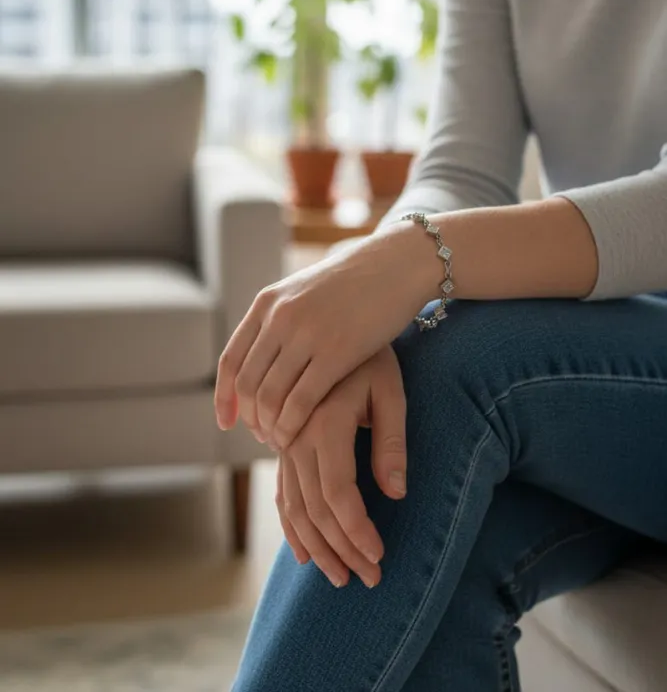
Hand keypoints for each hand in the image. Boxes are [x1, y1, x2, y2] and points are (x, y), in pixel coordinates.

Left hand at [214, 221, 431, 448]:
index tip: (226, 423)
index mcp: (267, 303)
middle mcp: (280, 317)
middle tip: (262, 437)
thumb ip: (279, 320)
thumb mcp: (304, 293)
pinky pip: (301, 401)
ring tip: (281, 441)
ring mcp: (306, 334)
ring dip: (270, 427)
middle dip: (250, 418)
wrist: (395, 264)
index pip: (231, 360)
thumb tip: (259, 356)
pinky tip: (297, 438)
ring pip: (270, 396)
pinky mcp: (336, 352)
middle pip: (248, 383)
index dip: (224, 397)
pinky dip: (292, 426)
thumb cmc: (354, 284)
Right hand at [275, 345, 406, 588]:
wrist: (339, 320)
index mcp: (323, 419)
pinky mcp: (283, 440)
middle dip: (340, 549)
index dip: (356, 531)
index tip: (379, 557)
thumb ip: (391, 441)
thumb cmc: (374, 355)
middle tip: (369, 580)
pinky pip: (280, 491)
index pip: (337, 493)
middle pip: (313, 507)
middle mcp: (295, 431)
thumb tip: (396, 493)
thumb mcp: (391, 390)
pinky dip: (291, 525)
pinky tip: (304, 553)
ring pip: (292, 505)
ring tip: (342, 577)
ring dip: (316, 546)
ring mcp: (284, 437)